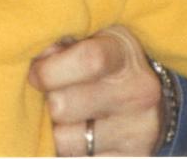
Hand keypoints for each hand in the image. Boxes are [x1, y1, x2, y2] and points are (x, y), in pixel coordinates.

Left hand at [29, 26, 162, 155]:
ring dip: (57, 132)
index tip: (36, 74)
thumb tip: (36, 65)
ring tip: (69, 119)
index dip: (50, 69)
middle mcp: (137, 95)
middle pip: (64, 106)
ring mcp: (138, 134)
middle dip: (50, 101)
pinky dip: (72, 152)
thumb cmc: (109, 63)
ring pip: (65, 142)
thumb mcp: (93, 39)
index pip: (88, 60)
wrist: (151, 99)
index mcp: (125, 56)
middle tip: (53, 96)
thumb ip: (62, 45)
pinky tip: (81, 137)